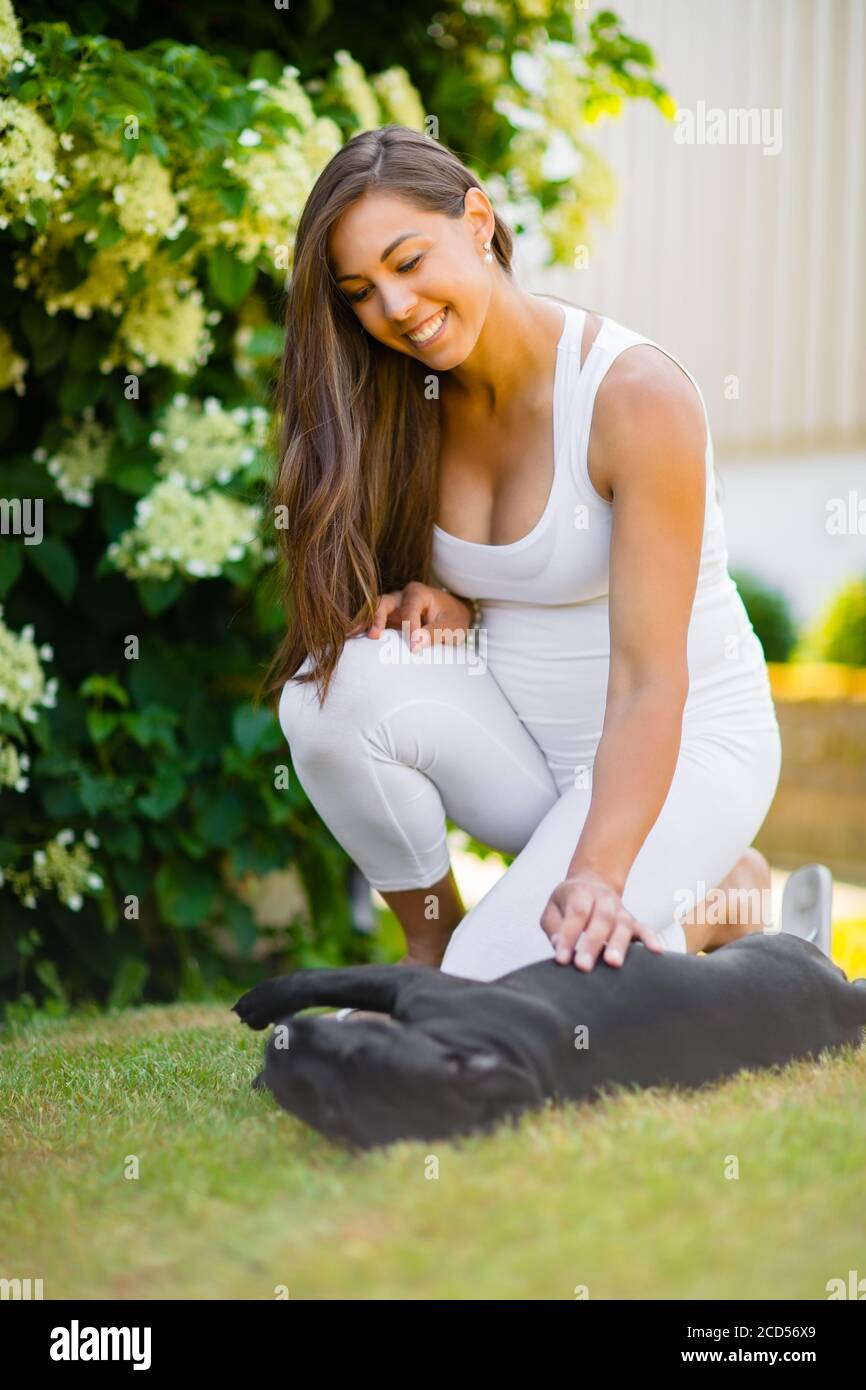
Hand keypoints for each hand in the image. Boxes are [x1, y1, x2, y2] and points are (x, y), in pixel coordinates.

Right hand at [348, 581, 472, 649]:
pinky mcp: (388, 620)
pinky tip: (351, 639)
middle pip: (383, 603)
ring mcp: (392, 608)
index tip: (413, 647)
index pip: (409, 610)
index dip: (409, 628)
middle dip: (376, 618)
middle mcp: (401, 596)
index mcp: (418, 593)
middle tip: (374, 636)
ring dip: (363, 624)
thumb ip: (435, 633)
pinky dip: (363, 630)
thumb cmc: (453, 619)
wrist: (453, 618)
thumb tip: (415, 645)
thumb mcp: (452, 627)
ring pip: (374, 612)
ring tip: (350, 637)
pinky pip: (373, 623)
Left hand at [539, 867, 664, 970]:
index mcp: (580, 892)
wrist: (590, 884)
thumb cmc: (568, 902)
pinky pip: (644, 929)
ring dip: (618, 945)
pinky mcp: (632, 921)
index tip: (562, 959)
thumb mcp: (553, 909)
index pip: (576, 912)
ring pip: (623, 925)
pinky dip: (651, 939)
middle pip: (602, 919)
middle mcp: (603, 899)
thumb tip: (559, 945)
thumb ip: (554, 926)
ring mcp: (620, 910)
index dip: (569, 936)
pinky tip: (657, 951)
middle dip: (592, 944)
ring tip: (613, 963)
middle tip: (584, 966)